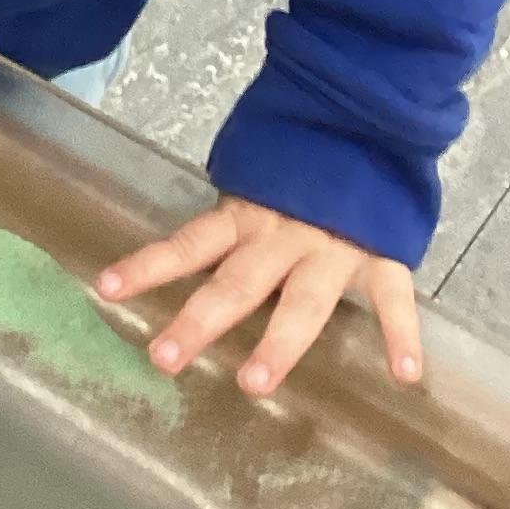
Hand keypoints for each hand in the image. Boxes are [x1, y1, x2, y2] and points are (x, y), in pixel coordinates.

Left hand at [93, 197, 423, 398]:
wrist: (367, 122)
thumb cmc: (302, 169)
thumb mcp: (257, 189)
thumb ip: (230, 227)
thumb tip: (177, 262)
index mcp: (246, 216)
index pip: (188, 244)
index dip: (147, 265)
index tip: (106, 290)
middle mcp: (283, 235)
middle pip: (236, 283)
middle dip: (200, 321)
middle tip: (164, 359)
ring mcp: (334, 247)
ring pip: (303, 301)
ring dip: (279, 344)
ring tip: (254, 385)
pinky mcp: (382, 255)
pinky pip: (392, 298)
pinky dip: (401, 335)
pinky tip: (403, 374)